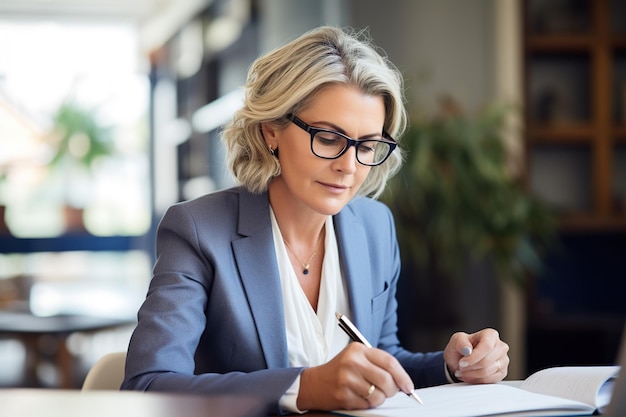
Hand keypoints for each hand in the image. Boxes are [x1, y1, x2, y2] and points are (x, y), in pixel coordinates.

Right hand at [296, 342, 414, 410]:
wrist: (313, 383)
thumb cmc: (339, 371)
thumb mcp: (356, 358)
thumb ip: (377, 364)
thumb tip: (402, 381)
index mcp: (358, 349)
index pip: (389, 362)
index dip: (402, 376)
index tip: (408, 386)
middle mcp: (352, 362)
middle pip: (386, 380)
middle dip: (393, 390)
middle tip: (389, 392)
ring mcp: (347, 379)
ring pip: (379, 396)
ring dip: (379, 399)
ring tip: (369, 394)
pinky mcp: (343, 395)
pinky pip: (367, 404)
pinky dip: (367, 404)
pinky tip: (358, 397)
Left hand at [443, 328, 508, 383]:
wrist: (462, 359)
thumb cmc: (461, 347)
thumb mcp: (456, 340)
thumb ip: (460, 342)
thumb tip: (467, 349)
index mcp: (491, 335)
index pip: (486, 346)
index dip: (473, 357)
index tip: (462, 362)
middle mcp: (500, 347)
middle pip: (487, 361)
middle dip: (471, 367)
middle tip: (461, 367)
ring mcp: (503, 360)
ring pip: (488, 372)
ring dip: (472, 374)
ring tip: (463, 371)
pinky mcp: (502, 372)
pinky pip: (491, 380)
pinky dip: (477, 380)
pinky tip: (470, 376)